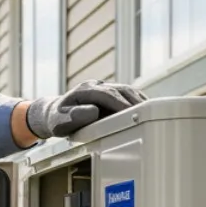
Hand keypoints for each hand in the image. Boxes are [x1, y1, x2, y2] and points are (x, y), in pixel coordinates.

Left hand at [25, 80, 147, 139]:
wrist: (54, 113)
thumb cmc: (57, 119)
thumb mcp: (60, 121)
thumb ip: (75, 116)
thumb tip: (94, 111)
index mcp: (85, 90)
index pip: (107, 94)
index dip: (120, 103)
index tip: (131, 113)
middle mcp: (96, 85)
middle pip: (121, 90)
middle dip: (135, 102)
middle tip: (147, 115)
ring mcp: (105, 88)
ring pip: (127, 91)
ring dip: (139, 101)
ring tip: (151, 113)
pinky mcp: (111, 93)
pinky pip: (128, 95)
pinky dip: (138, 102)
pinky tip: (146, 110)